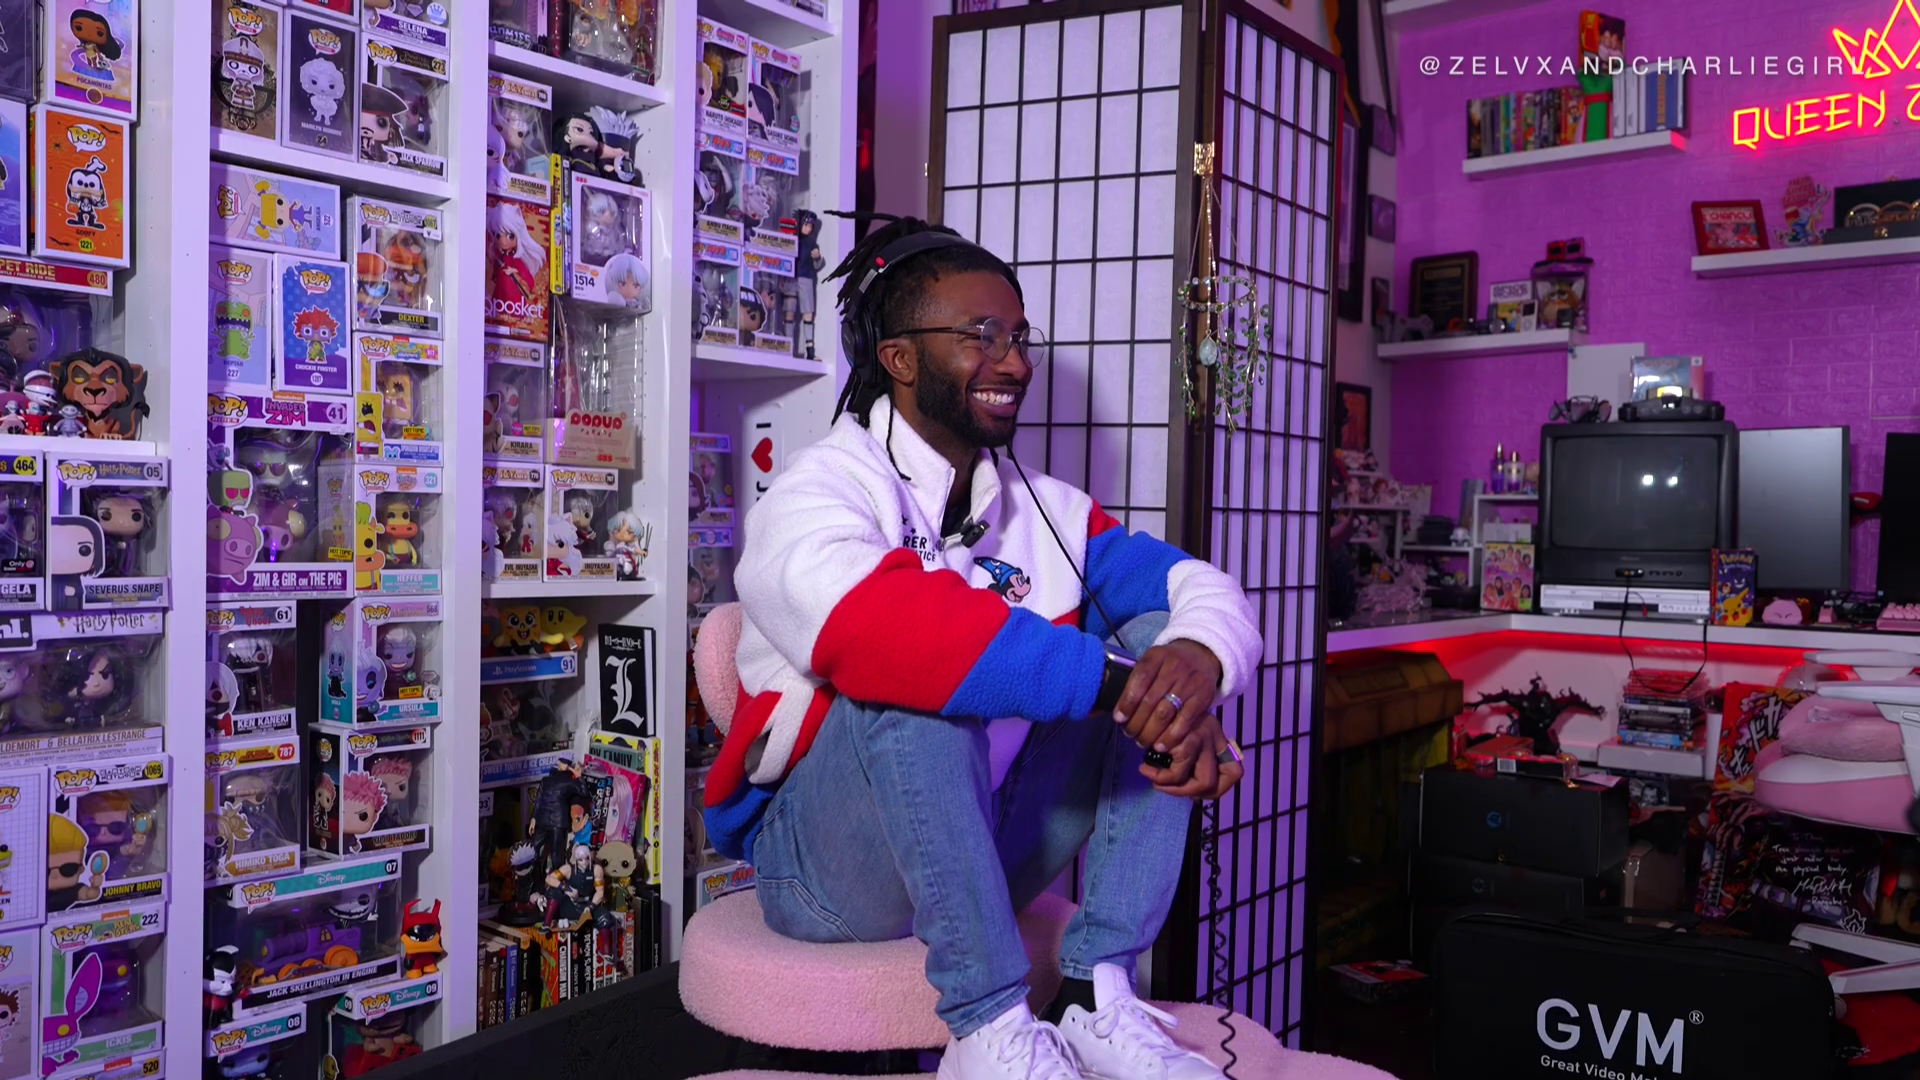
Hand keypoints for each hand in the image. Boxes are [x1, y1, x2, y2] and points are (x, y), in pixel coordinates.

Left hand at [1113, 639, 1222, 755]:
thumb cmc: (1168, 665)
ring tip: (1142, 742)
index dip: (1127, 702)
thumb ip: (1137, 680)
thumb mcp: (1152, 662)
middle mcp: (1174, 667)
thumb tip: (1119, 712)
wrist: (1201, 656)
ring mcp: (1190, 683)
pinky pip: (1184, 721)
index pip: (1139, 680)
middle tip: (1129, 734)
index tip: (1118, 718)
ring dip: (1150, 732)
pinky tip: (1161, 746)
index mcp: (1156, 656)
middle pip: (1150, 700)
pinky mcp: (1203, 697)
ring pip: (1165, 713)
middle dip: (1136, 722)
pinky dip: (1170, 737)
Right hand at [1139, 716, 1243, 799]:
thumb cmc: (1162, 717)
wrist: (1148, 696)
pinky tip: (1145, 769)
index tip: (1194, 790)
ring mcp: (1203, 738)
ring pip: (1201, 784)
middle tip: (1169, 787)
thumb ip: (1190, 757)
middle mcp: (1214, 736)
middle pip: (1217, 783)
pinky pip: (1176, 775)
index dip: (1218, 788)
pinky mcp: (1187, 741)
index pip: (1235, 772)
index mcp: (1217, 736)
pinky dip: (1160, 778)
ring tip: (1155, 780)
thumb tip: (1188, 791)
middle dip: (1191, 794)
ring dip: (1173, 789)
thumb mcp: (1182, 734)